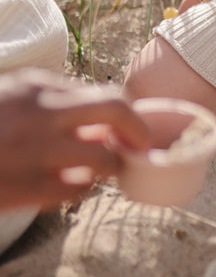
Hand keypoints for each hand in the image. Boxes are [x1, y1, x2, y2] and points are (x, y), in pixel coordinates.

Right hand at [0, 69, 149, 210]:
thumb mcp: (13, 94)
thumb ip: (53, 99)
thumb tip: (100, 119)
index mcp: (37, 87)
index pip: (104, 94)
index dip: (127, 113)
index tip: (133, 126)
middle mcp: (40, 113)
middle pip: (116, 110)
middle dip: (137, 129)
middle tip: (141, 144)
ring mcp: (32, 150)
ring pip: (102, 158)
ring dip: (110, 165)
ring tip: (104, 168)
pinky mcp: (20, 187)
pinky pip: (74, 189)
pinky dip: (81, 188)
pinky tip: (73, 185)